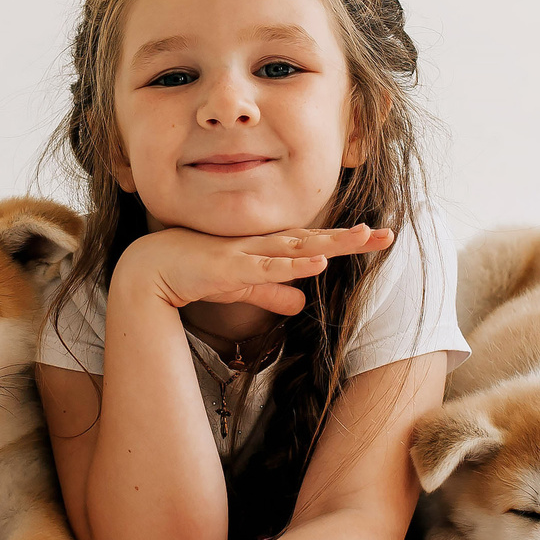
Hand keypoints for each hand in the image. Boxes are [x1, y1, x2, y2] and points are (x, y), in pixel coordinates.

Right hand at [114, 223, 392, 316]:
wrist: (152, 268)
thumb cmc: (198, 272)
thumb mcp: (244, 287)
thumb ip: (273, 294)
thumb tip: (302, 303)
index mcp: (268, 249)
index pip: (316, 242)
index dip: (347, 240)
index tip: (379, 238)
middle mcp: (264, 244)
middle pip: (316, 239)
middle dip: (351, 238)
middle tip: (387, 235)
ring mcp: (249, 252)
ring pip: (298, 247)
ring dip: (330, 243)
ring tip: (362, 239)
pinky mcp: (232, 267)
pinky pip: (268, 267)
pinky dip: (294, 265)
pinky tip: (317, 261)